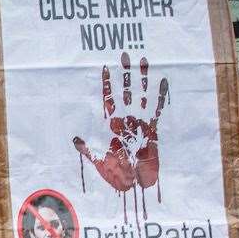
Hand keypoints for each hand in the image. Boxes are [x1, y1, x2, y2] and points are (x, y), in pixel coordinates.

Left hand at [72, 52, 167, 193]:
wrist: (133, 183)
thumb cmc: (114, 172)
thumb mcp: (97, 160)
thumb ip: (87, 149)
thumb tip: (76, 140)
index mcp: (111, 124)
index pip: (107, 98)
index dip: (106, 83)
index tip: (103, 66)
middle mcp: (125, 119)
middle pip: (125, 91)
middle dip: (124, 74)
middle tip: (124, 54)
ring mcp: (140, 122)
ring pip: (141, 95)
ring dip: (142, 79)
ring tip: (143, 59)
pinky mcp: (153, 128)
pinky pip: (157, 108)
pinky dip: (160, 95)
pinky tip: (163, 80)